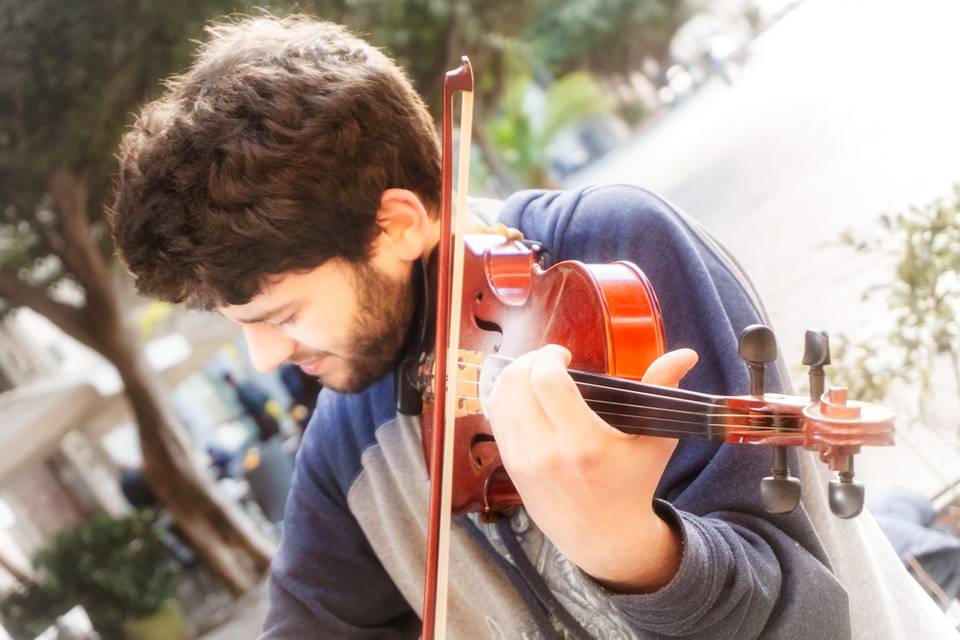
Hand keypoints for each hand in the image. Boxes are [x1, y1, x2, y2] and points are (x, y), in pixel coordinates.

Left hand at [486, 345, 697, 591]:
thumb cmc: (633, 484)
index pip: (546, 381)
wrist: (604, 538)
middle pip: (515, 382)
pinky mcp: (511, 466)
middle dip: (530, 359)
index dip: (549, 356)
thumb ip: (663, 391)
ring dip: (515, 375)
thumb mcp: (654, 440)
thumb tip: (686, 354)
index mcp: (584, 442)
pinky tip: (524, 394)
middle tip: (549, 361)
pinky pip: (495, 416)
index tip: (564, 355)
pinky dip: (504, 396)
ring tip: (536, 374)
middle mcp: (547, 451)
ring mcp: (524, 460)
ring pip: (499, 397)